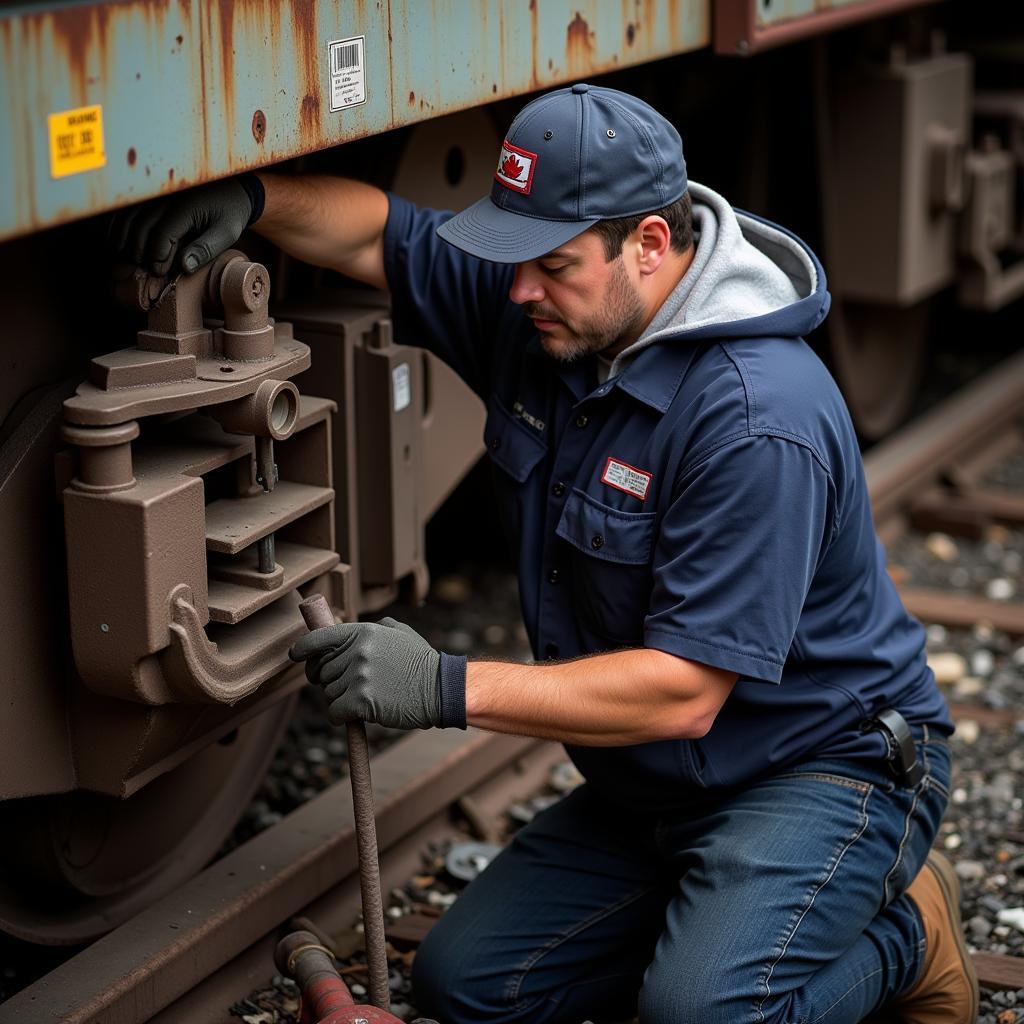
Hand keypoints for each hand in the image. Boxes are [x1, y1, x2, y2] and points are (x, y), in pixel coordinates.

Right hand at [109, 176, 258, 275]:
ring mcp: (155, 194)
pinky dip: (119, 227)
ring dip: (123, 240)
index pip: (161, 234)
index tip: (158, 272)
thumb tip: (184, 267)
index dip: (156, 256)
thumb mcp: (227, 232)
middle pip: (140, 227)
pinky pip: (127, 210)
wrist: (231, 188)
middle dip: (139, 253)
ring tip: (127, 260)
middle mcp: (166, 197)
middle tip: (144, 271)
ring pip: (128, 218)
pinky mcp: (150, 195)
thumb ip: (206, 249)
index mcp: (185, 206)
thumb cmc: (230, 212)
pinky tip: (119, 243)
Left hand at [289, 617, 442, 729]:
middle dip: (328, 680)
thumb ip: (374, 628)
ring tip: (364, 698)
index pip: (319, 639)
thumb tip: (350, 633)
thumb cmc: (421, 663)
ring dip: (340, 699)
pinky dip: (340, 716)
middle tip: (346, 686)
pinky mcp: (361, 700)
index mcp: (363, 632)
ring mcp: (358, 676)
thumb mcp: (400, 633)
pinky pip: (334, 711)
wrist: (439, 689)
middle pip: (321, 670)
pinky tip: (355, 715)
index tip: (295, 656)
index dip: (302, 649)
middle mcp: (357, 651)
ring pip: (328, 693)